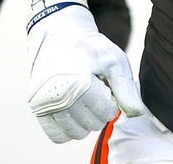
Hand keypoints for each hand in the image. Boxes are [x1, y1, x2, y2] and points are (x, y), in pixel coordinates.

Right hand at [26, 0, 145, 142]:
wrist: (59, 36)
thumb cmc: (91, 48)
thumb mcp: (115, 61)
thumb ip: (127, 89)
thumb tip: (136, 114)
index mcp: (79, 83)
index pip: (107, 113)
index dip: (113, 101)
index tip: (107, 86)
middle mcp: (58, 96)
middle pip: (92, 125)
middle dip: (100, 111)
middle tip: (96, 91)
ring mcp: (44, 103)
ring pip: (76, 134)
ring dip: (85, 121)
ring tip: (85, 99)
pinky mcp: (37, 108)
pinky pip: (57, 136)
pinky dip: (69, 130)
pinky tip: (74, 113)